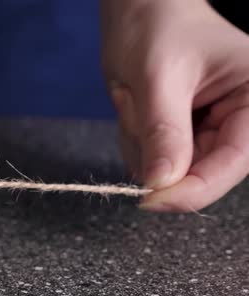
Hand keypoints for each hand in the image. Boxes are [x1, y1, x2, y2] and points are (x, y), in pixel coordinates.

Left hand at [101, 0, 248, 211]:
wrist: (137, 7)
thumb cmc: (157, 23)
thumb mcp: (159, 76)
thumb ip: (163, 132)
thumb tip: (160, 185)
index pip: (232, 163)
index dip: (191, 190)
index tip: (149, 200)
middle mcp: (240, 118)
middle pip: (198, 171)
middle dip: (156, 148)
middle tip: (136, 106)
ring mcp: (209, 128)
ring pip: (168, 169)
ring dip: (139, 140)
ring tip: (137, 94)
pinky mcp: (183, 132)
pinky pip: (152, 158)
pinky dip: (133, 138)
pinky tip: (135, 103)